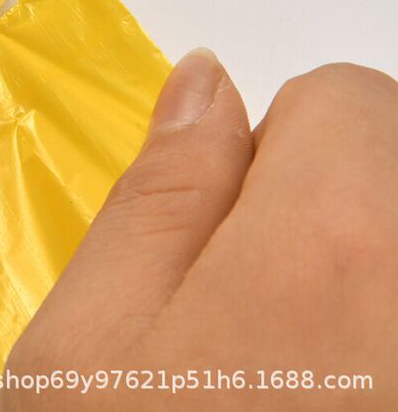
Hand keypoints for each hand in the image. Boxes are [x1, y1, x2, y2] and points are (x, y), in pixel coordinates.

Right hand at [2, 51, 397, 409]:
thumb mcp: (90, 339)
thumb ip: (158, 191)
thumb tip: (205, 80)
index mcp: (331, 247)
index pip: (349, 96)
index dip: (274, 148)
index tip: (234, 231)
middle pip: (392, 157)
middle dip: (324, 195)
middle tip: (259, 303)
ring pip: (396, 225)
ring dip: (359, 259)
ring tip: (294, 352)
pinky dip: (375, 319)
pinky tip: (332, 377)